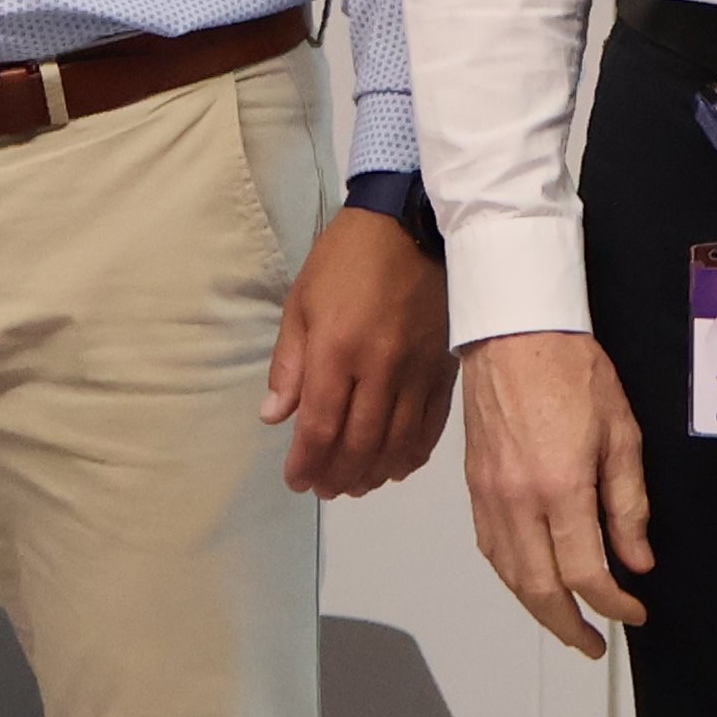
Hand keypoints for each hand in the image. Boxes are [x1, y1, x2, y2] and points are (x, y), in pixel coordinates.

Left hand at [265, 205, 453, 497]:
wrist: (412, 226)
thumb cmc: (346, 260)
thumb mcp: (301, 302)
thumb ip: (288, 364)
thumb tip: (274, 416)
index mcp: (336, 350)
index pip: (319, 426)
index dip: (306, 463)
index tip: (296, 481)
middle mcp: (379, 369)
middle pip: (359, 444)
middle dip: (338, 476)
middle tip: (324, 489)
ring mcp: (416, 373)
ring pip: (396, 443)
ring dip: (373, 474)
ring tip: (354, 485)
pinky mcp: (443, 371)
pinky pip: (430, 428)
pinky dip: (411, 455)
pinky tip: (395, 466)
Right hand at [458, 330, 653, 655]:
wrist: (514, 330)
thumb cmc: (570, 369)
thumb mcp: (622, 434)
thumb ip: (628, 503)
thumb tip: (636, 559)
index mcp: (561, 487)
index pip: (585, 573)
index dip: (613, 604)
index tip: (634, 611)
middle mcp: (518, 498)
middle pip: (538, 588)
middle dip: (569, 626)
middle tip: (593, 643)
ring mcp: (490, 492)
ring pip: (508, 573)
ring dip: (536, 608)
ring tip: (564, 621)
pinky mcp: (475, 482)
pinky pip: (489, 546)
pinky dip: (510, 575)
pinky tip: (528, 578)